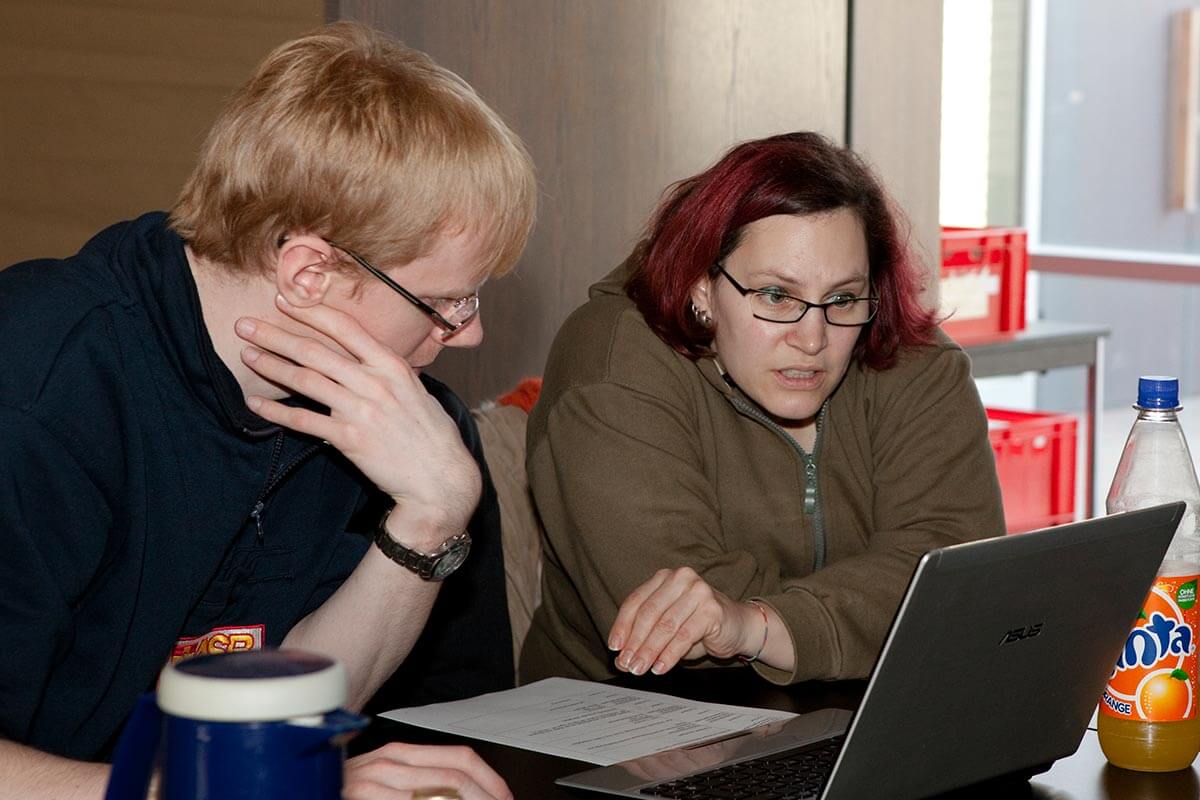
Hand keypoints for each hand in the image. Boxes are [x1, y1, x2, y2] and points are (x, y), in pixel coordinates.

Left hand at [236, 296, 480, 545]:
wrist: (440, 478)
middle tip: (245, 325)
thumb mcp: (417, 390)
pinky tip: (255, 403)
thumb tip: (368, 357)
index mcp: (392, 365)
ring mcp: (360, 411)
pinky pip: (304, 421)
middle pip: (316, 352)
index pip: (346, 328)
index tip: (285, 300)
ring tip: (247, 355)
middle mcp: (374, 382)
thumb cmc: (432, 434)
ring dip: (271, 366)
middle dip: (275, 335)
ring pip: (306, 381)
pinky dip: (276, 412)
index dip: (311, 312)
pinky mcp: (349, 440)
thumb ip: (389, 371)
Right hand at [342, 743, 511, 799]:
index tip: (506, 797)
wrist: (298, 788)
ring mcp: (373, 782)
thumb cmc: (344, 792)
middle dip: (488, 795)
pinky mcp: (365, 797)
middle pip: (457, 775)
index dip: (492, 780)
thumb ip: (419, 785)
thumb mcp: (385, 784)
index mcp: (399, 754)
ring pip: (441, 791)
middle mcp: (389, 762)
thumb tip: (465, 792)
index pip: (461, 758)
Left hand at [607, 567, 762, 675]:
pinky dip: (669, 654)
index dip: (622, 626)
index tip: (614, 648)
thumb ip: (644, 638)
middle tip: (627, 664)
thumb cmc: (698, 626)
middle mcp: (681, 579)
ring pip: (665, 625)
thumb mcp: (667, 629)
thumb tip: (621, 660)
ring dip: (649, 651)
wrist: (738, 626)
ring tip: (640, 668)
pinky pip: (684, 635)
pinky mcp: (712, 609)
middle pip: (649, 613)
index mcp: (665, 577)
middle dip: (634, 642)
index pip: (636, 601)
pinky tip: (660, 667)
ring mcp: (698, 591)